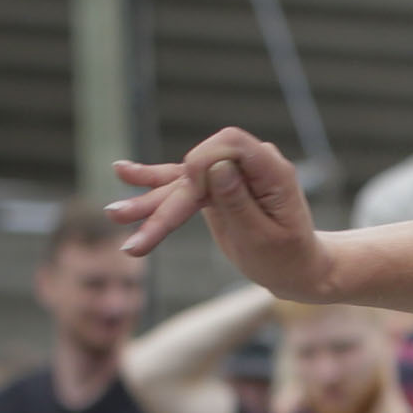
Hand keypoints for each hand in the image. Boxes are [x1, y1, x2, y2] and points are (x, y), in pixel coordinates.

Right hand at [108, 126, 339, 289]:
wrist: (299, 268)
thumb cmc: (288, 258)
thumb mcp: (265, 238)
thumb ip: (240, 202)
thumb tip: (216, 167)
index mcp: (271, 170)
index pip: (229, 144)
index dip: (205, 162)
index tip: (195, 195)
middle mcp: (248, 164)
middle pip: (198, 165)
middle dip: (164, 195)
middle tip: (124, 219)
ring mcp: (228, 173)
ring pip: (181, 179)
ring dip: (147, 198)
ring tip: (113, 213)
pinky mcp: (212, 187)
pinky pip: (179, 184)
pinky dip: (152, 185)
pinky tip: (121, 173)